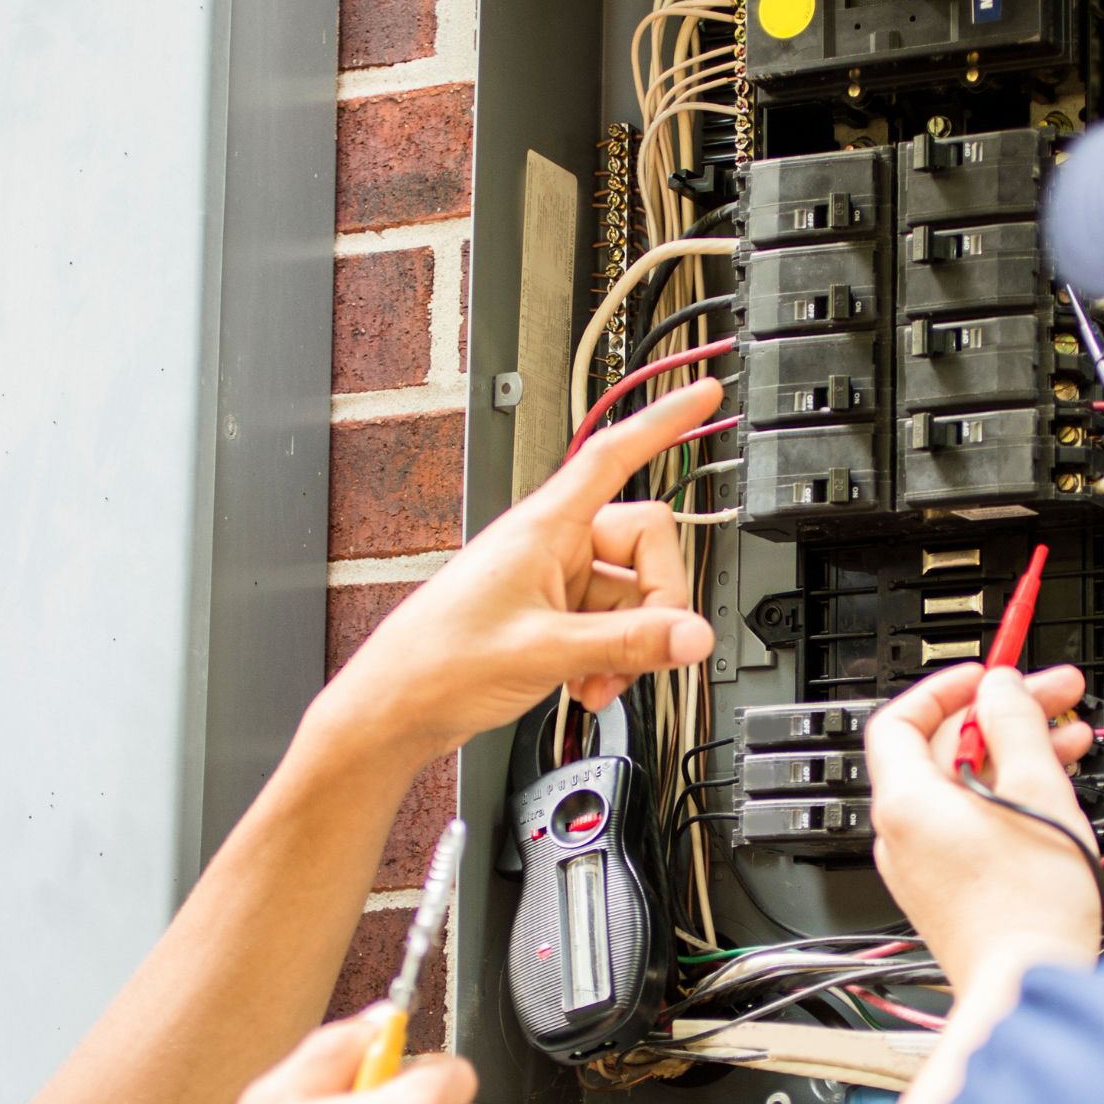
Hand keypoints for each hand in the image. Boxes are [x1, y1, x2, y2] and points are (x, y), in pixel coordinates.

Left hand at [319, 380, 725, 770]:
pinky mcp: (554, 615)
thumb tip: (693, 635)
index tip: (703, 397)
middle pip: (646, 545)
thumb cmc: (441, 660)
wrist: (399, 705)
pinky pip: (612, 623)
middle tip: (646, 648)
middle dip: (656, 603)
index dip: (663, 422)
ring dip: (632, 643)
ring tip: (601, 679)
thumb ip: (629, 643)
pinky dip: (613, 657)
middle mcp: (554, 545)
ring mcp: (556, 581)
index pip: (616, 455)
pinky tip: (590, 685)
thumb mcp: (547, 650)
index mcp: (545, 527)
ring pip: (633, 594)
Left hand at [865, 663, 1100, 996]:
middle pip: (941, 750)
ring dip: (1014, 755)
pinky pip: (970, 824)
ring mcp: (923, 868)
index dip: (946, 687)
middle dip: (1002, 717)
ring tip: (1070, 741)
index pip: (900, 718)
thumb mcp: (1037, 790)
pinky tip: (1053, 792)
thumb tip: (1002, 688)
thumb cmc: (1030, 910)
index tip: (989, 674)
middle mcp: (903, 835)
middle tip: (1056, 696)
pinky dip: (1007, 798)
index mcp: (908, 804)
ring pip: (963, 787)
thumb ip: (1016, 724)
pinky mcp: (950, 892)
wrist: (1030, 989)